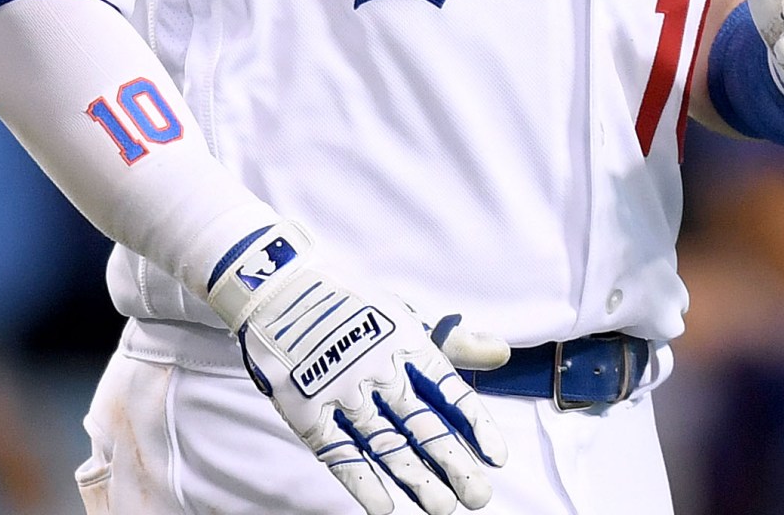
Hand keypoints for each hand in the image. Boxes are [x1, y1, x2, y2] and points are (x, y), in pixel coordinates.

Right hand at [208, 224, 509, 514]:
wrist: (281, 291)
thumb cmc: (354, 308)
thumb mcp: (407, 317)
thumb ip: (455, 343)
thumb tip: (502, 353)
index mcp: (408, 344)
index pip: (450, 391)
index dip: (476, 425)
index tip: (498, 458)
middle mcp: (379, 371)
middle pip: (423, 425)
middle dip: (453, 464)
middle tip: (478, 497)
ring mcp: (342, 392)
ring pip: (386, 444)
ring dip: (416, 479)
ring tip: (443, 508)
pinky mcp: (307, 410)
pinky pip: (337, 452)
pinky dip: (361, 481)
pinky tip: (384, 507)